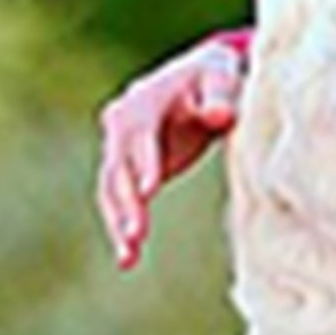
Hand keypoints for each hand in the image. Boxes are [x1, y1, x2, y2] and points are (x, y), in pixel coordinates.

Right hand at [94, 33, 248, 269]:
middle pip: (119, 165)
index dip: (144, 160)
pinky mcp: (127, 168)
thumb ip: (221, 95)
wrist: (200, 79)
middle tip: (137, 233)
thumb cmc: (217, 76)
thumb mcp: (223, 75)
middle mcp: (122, 121)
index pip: (140, 131)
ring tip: (130, 254)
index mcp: (145, 98)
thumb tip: (218, 116)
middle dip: (127, 201)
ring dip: (118, 221)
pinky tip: (129, 258)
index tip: (150, 189)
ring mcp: (120, 146)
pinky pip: (118, 199)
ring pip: (111, 187)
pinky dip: (121, 226)